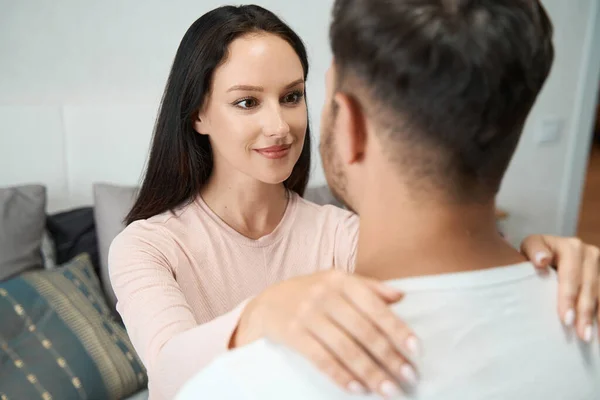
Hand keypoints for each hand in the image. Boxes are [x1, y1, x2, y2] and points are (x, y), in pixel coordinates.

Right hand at [233, 270, 418, 397]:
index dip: (397, 329)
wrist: (268, 302)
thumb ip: (370, 287)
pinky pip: (321, 359)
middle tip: (407, 376)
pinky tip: (357, 389)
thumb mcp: (338, 281)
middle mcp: (324, 295)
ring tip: (388, 389)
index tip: (415, 349)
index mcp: (341, 280)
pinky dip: (341, 375)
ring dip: (369, 372)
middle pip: (362, 330)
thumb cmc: (312, 292)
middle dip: (388, 356)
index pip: (375, 306)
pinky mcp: (293, 334)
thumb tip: (401, 296)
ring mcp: (307, 315)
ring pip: (344, 348)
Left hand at [521, 235, 599, 340]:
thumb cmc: (536, 252)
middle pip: (588, 288)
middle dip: (585, 313)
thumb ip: (534, 250)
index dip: (569, 298)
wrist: (551, 249)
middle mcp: (590, 254)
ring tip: (591, 337)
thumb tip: (542, 260)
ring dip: (598, 317)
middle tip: (581, 335)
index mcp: (571, 247)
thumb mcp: (531, 245)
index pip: (570, 276)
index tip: (566, 320)